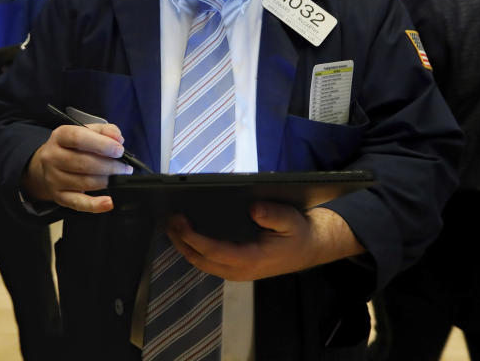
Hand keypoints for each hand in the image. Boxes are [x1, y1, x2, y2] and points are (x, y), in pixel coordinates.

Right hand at [23, 123, 132, 212]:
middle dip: (110, 166)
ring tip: (119, 178)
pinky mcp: (58, 196)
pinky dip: (96, 205)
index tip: (119, 150)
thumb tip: (118, 138)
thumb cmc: (73, 147)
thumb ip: (105, 131)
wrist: (49, 165)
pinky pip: (79, 203)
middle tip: (125, 168)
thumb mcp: (87, 131)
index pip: (78, 138)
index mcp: (59, 136)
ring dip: (107, 181)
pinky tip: (109, 202)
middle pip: (83, 163)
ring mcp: (53, 178)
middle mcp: (52, 157)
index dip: (101, 144)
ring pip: (85, 182)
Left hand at [165, 203, 365, 281]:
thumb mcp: (290, 220)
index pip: (214, 252)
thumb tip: (254, 209)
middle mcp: (240, 270)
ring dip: (184, 246)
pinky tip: (186, 234)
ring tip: (172, 225)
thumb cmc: (298, 233)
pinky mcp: (235, 267)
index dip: (194, 238)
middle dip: (182, 241)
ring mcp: (236, 271)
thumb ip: (273, 215)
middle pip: (201, 260)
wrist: (309, 248)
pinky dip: (193, 248)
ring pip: (202, 263)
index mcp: (251, 259)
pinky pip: (208, 261)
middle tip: (170, 220)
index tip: (180, 223)